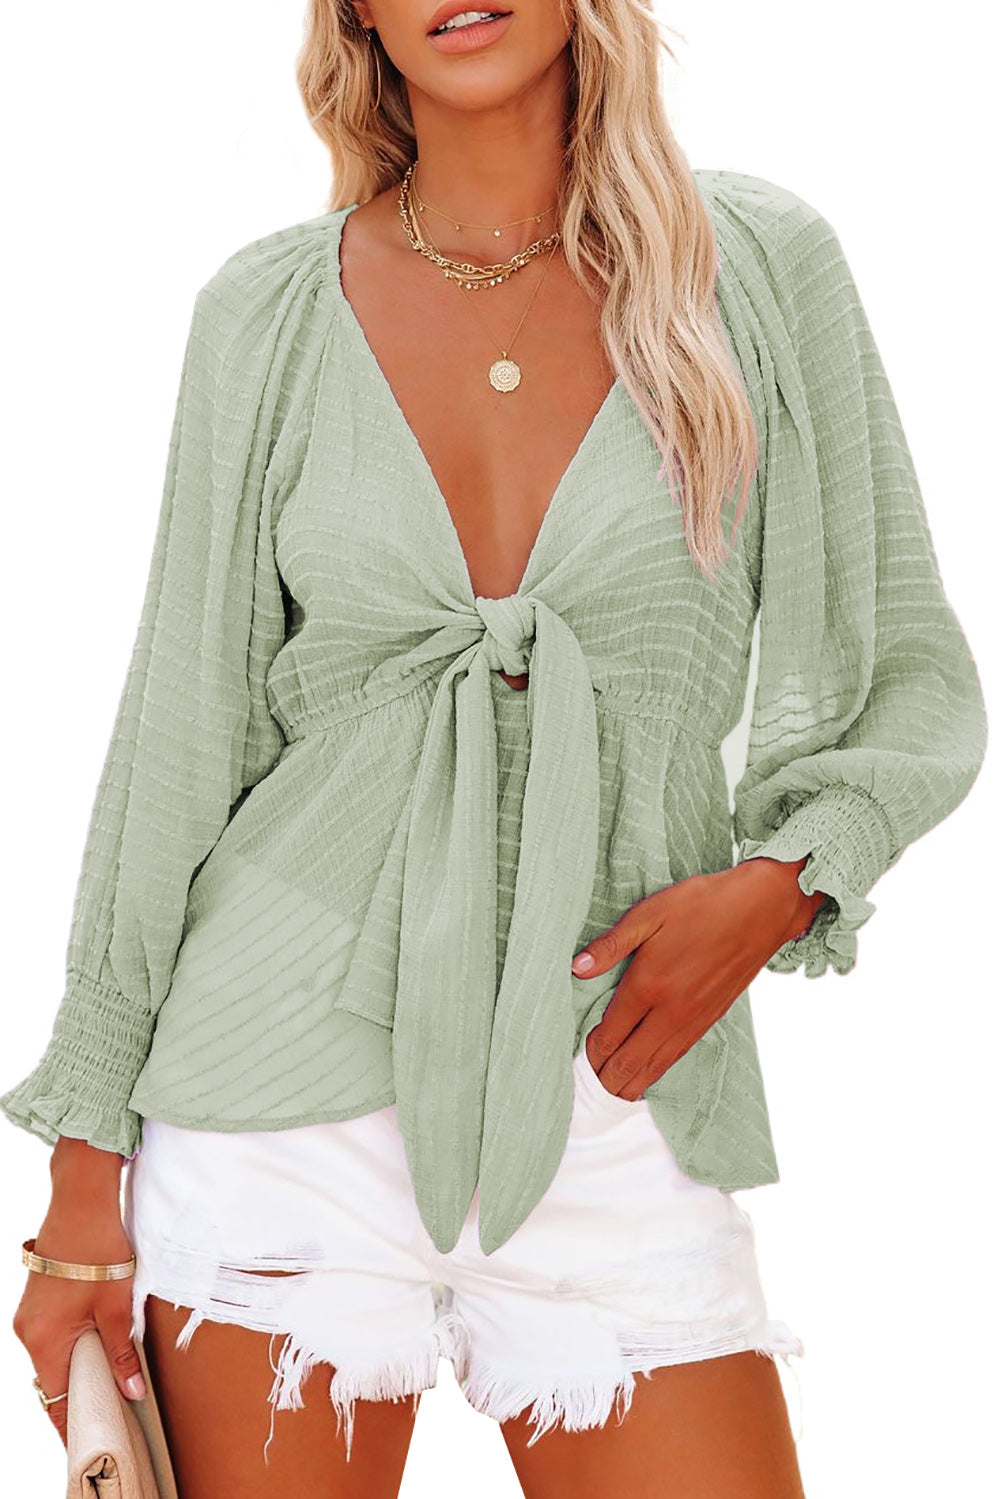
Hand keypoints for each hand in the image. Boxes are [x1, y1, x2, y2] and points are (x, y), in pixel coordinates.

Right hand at [13, 1190, 145, 1447]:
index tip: (92, 1441)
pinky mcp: (38, 1300)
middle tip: (112, 1410)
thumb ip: (121, 1353)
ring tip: (111, 1379)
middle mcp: (28, 1332)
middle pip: (52, 1379)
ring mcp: (30, 1315)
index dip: (74, 1422)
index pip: (55, 1399)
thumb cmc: (98, 1250)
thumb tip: (132, 1392)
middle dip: (80, 1395)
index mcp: (43, 1340)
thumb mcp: (115, 1306)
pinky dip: (73, 1346)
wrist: (81, 1201)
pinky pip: (53, 1336)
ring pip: (53, 1356)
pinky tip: (99, 1344)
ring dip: (79, 1367)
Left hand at [572, 859, 824, 1100]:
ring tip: (612, 1094)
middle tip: (587, 1086)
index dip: (590, 1051)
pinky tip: (648, 1075)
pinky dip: (657, 1071)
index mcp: (648, 985)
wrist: (761, 910)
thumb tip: (577, 967)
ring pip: (655, 1065)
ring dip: (630, 1083)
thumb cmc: (703, 905)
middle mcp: (670, 1011)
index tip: (576, 1058)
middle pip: (629, 1060)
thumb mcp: (650, 913)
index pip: (610, 1034)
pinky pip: (677, 1056)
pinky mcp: (710, 1019)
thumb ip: (612, 944)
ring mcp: (692, 1019)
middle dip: (605, 1077)